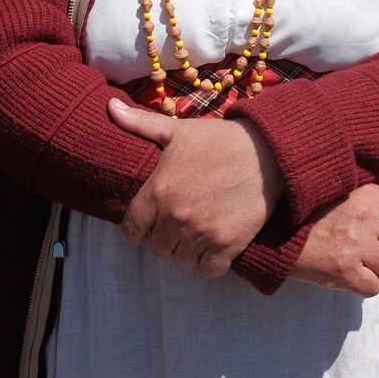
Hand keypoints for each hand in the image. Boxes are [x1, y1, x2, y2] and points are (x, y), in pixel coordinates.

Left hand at [110, 100, 280, 276]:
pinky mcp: (227, 245)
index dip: (139, 228)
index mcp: (158, 190)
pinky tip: (214, 246)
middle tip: (179, 225)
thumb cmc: (220, 139)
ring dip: (186, 251)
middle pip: (157, 248)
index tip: (150, 224)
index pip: (132, 229)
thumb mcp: (178, 130)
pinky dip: (209, 263)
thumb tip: (110, 107)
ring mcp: (201, 233)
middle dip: (165, 238)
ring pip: (181, 261)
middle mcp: (176, 216)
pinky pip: (207, 270)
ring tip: (197, 235)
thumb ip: (140, 124)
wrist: (269, 151)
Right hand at [292, 183, 378, 296]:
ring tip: (356, 262)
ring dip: (376, 270)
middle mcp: (366, 218)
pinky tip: (347, 275)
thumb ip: (374, 206)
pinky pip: (373, 287)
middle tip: (373, 253)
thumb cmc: (310, 215)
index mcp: (369, 195)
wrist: (274, 233)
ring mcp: (356, 245)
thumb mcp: (345, 196)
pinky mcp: (344, 270)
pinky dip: (362, 285)